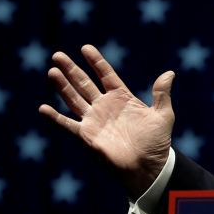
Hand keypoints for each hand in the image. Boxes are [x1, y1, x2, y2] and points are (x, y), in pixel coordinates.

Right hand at [38, 45, 174, 200]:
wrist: (148, 166)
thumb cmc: (157, 142)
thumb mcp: (163, 114)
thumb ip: (162, 93)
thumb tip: (170, 72)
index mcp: (122, 98)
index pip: (106, 75)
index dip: (96, 61)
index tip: (85, 47)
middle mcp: (104, 106)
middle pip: (84, 83)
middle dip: (71, 69)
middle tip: (58, 55)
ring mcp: (94, 120)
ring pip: (73, 99)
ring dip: (62, 86)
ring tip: (52, 71)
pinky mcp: (86, 136)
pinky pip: (67, 125)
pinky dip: (55, 118)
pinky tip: (43, 108)